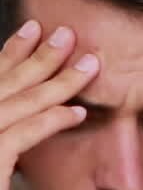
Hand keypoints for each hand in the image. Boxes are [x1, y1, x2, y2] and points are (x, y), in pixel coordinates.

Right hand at [0, 21, 98, 189]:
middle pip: (1, 88)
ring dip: (53, 80)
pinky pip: (20, 137)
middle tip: (64, 32)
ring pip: (14, 105)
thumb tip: (15, 149)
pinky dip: (50, 120)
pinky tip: (78, 113)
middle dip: (33, 56)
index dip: (9, 58)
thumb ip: (2, 156)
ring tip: (86, 63)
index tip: (30, 35)